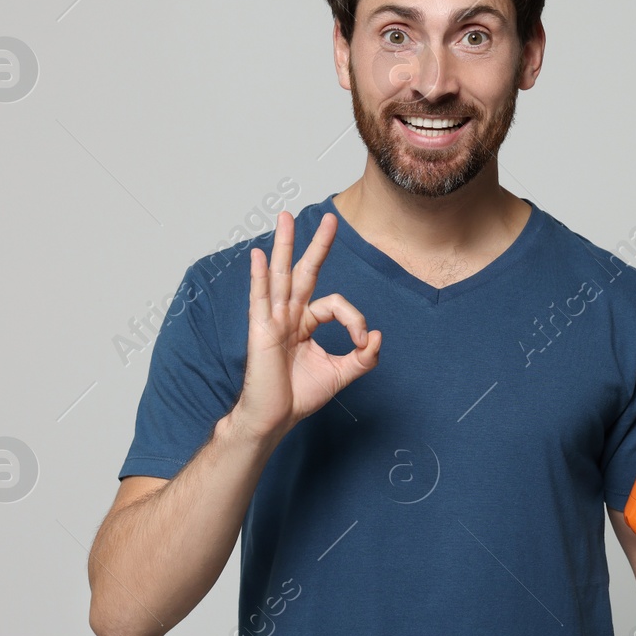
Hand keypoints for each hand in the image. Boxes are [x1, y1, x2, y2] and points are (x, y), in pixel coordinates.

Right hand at [233, 211, 380, 441]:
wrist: (273, 419)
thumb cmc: (298, 397)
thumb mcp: (340, 374)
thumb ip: (362, 358)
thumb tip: (377, 337)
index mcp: (305, 323)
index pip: (334, 305)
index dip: (355, 320)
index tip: (363, 342)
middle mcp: (289, 316)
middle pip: (305, 272)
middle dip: (318, 245)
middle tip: (330, 218)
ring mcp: (273, 320)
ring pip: (281, 276)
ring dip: (285, 245)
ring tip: (284, 216)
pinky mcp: (261, 331)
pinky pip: (260, 298)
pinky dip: (259, 276)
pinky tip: (258, 255)